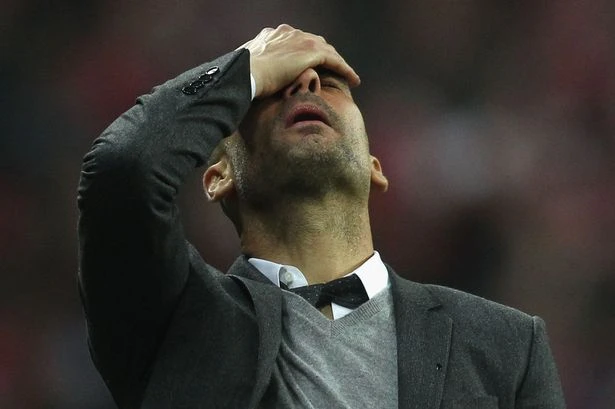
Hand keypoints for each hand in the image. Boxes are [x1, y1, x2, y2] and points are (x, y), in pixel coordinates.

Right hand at [238, 24, 359, 98]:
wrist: (246, 73)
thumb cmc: (242, 76)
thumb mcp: (248, 67)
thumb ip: (256, 68)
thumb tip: (252, 78)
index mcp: (274, 34)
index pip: (297, 41)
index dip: (306, 53)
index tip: (310, 64)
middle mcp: (290, 33)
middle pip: (316, 43)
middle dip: (326, 56)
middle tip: (333, 70)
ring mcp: (301, 40)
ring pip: (328, 52)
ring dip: (339, 64)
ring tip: (348, 76)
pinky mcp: (311, 52)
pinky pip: (335, 61)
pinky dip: (345, 70)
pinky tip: (353, 81)